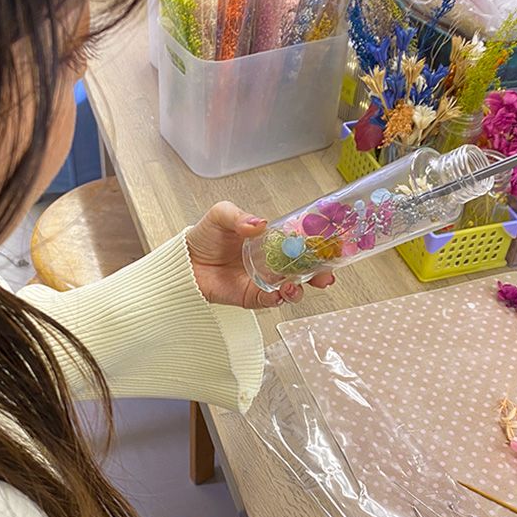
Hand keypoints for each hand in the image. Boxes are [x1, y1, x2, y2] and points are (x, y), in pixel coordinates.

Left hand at [186, 201, 333, 308]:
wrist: (183, 263)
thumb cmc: (204, 237)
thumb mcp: (220, 216)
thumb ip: (238, 217)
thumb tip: (258, 224)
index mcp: (270, 239)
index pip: (300, 242)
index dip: (318, 244)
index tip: (332, 245)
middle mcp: (272, 261)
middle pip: (303, 268)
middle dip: (320, 272)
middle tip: (327, 273)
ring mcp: (264, 280)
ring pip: (293, 287)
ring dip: (302, 288)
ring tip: (300, 284)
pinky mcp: (252, 297)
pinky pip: (271, 301)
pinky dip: (280, 298)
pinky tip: (282, 293)